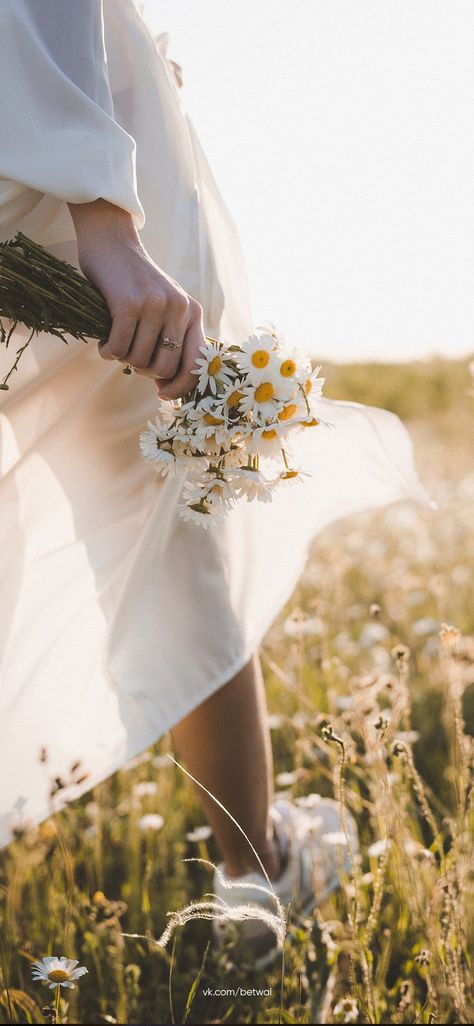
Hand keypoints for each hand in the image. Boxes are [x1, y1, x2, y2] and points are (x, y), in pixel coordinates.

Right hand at [68, 198, 204, 398]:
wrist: (111, 241)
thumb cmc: (134, 281)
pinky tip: (103, 341)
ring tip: (116, 342)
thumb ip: (171, 338)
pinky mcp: (128, 303)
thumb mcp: (164, 306)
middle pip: (164, 367)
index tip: (162, 394)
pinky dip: (107, 351)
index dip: (180, 386)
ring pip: (138, 360)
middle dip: (143, 370)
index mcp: (192, 311)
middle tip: (131, 358)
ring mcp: (154, 305)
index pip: (196, 363)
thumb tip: (167, 385)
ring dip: (122, 359)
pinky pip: (117, 348)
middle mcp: (178, 308)